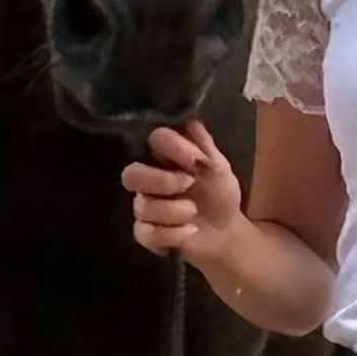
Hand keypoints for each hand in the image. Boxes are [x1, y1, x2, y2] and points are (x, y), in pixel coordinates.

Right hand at [123, 121, 247, 268]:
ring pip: (142, 207)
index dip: (172, 147)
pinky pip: (145, 233)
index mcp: (165, 158)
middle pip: (131, 174)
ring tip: (194, 215)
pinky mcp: (146, 234)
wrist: (225, 233)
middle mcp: (149, 180)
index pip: (154, 140)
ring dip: (174, 211)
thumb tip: (191, 120)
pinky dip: (171, 234)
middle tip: (187, 185)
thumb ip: (205, 146)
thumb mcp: (219, 168)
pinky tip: (189, 232)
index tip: (194, 160)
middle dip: (160, 181)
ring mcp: (145, 207)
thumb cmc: (219, 195)